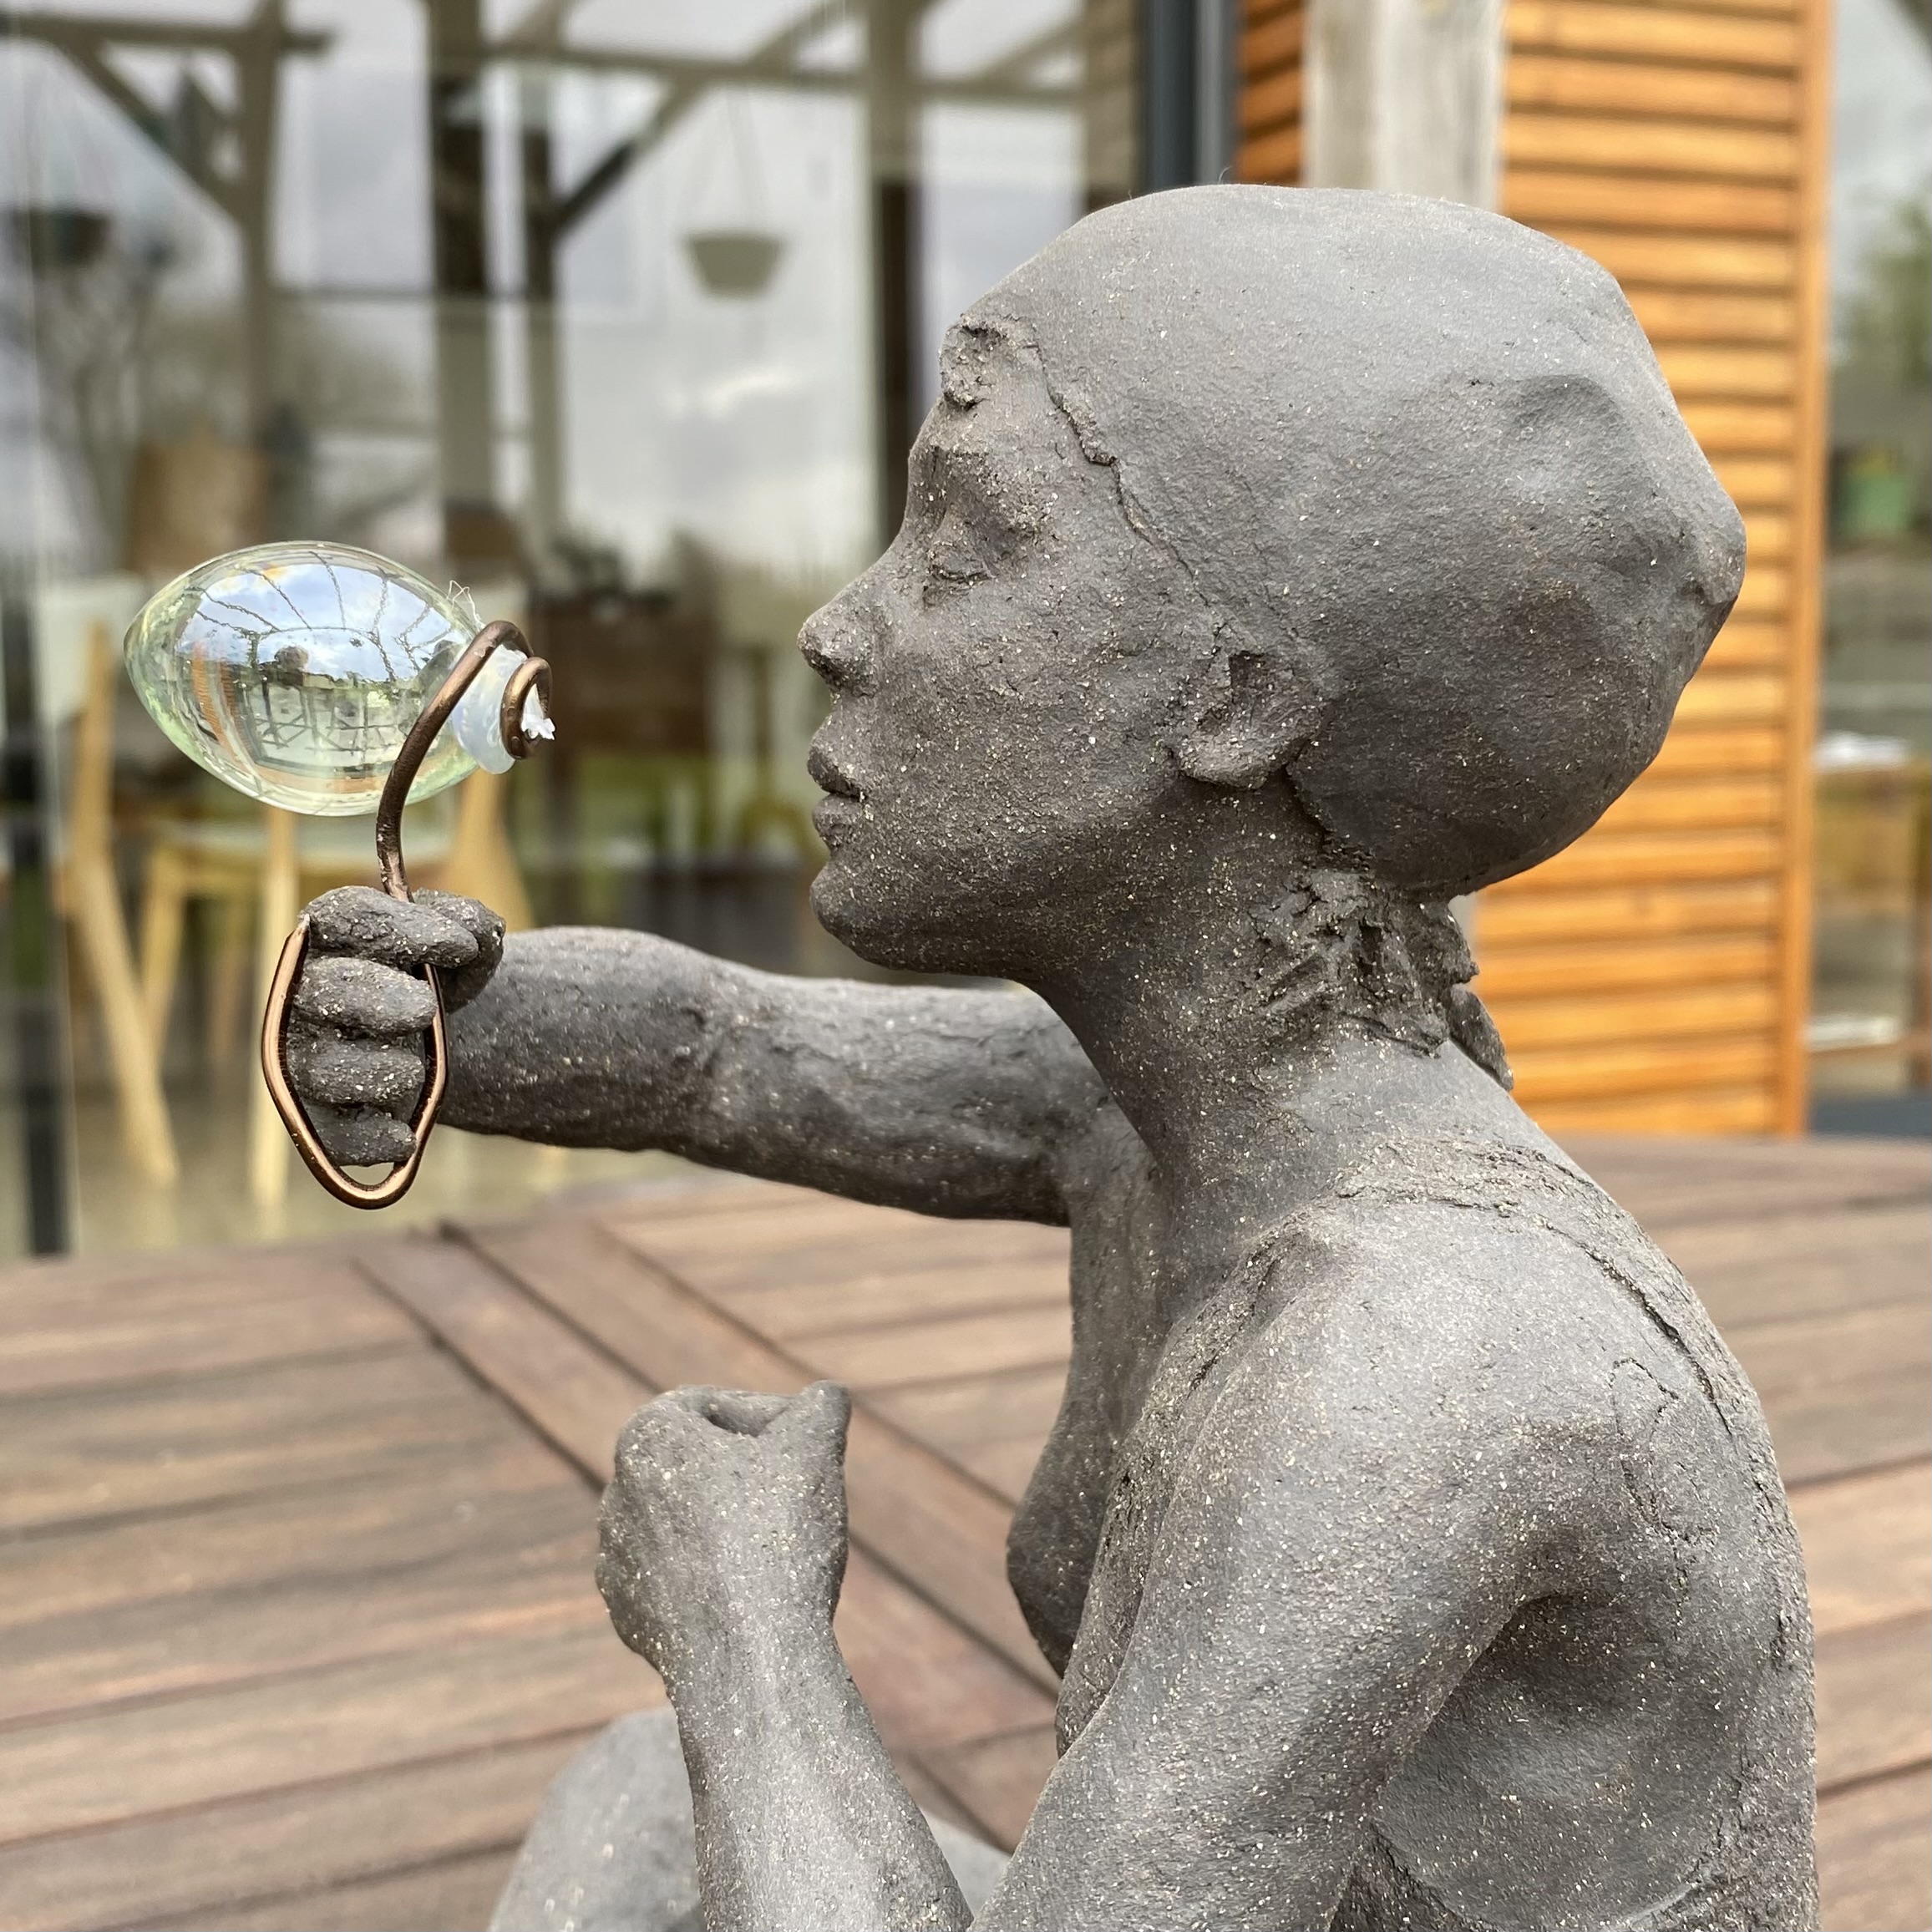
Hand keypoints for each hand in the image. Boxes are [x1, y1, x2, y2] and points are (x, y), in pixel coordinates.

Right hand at [284, 885, 504, 1165]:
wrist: (437, 1042)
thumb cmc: (436, 979)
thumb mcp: (460, 946)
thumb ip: (470, 925)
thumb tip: (477, 932)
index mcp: (332, 937)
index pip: (346, 915)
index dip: (399, 928)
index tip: (461, 947)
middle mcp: (303, 995)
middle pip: (326, 990)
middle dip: (377, 998)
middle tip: (425, 1010)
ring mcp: (302, 1060)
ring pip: (326, 1069)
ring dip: (385, 1071)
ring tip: (416, 1071)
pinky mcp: (316, 1120)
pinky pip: (331, 1137)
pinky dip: (372, 1137)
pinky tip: (403, 1134)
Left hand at [596, 1382, 851, 1692]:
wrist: (746, 1660)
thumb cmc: (777, 1538)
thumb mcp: (815, 1447)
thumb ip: (820, 1407)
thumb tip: (824, 1397)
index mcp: (646, 1438)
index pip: (707, 1406)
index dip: (762, 1415)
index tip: (802, 1444)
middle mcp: (616, 1494)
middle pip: (695, 1464)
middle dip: (748, 1471)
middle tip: (800, 1489)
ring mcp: (616, 1561)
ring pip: (687, 1523)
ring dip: (732, 1525)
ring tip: (785, 1544)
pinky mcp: (629, 1616)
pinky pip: (680, 1578)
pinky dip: (718, 1576)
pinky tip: (759, 1592)